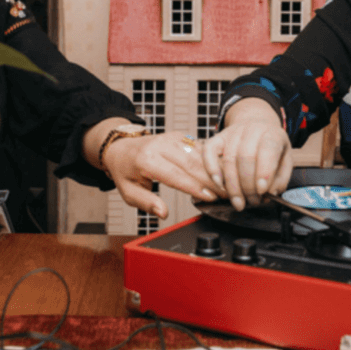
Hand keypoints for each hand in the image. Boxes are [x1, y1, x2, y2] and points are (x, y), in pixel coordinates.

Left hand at [101, 131, 222, 219]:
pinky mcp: (179, 136)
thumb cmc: (126, 170)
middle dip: (211, 180)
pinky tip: (222, 171)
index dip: (195, 188)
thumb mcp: (129, 192)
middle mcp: (161, 145)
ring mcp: (171, 138)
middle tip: (226, 193)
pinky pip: (198, 148)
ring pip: (198, 155)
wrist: (122, 146)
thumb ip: (146, 202)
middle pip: (191, 164)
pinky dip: (211, 160)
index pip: (176, 175)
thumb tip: (163, 212)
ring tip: (228, 184)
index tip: (210, 197)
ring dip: (214, 170)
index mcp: (147, 159)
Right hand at [202, 98, 291, 210]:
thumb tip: (269, 193)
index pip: (268, 149)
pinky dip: (211, 169)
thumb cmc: (272, 149)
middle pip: (246, 157)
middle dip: (248, 186)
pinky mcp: (218, 137)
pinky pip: (209, 151)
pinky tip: (218, 184)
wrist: (258, 126)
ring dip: (232, 186)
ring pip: (229, 159)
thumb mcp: (286, 161)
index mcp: (272, 134)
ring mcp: (233, 132)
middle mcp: (252, 129)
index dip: (264, 171)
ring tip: (239, 202)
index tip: (262, 190)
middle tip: (252, 202)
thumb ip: (281, 179)